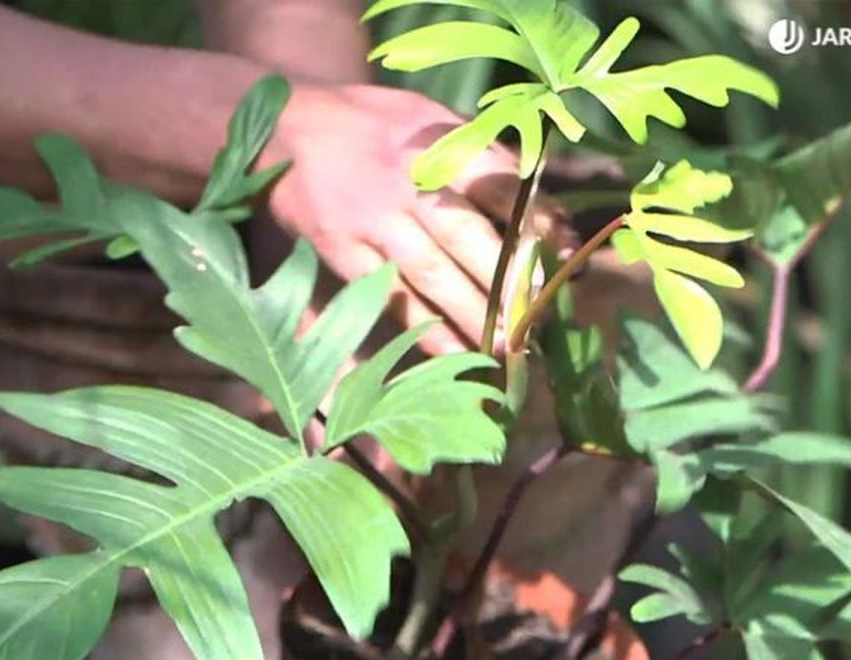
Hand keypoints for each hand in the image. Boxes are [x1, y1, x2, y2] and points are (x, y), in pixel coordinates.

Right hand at [262, 83, 567, 354]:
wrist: (287, 124)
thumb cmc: (373, 124)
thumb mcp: (431, 116)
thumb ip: (483, 156)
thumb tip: (545, 211)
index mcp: (437, 141)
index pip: (497, 183)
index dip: (534, 222)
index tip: (563, 257)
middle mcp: (406, 180)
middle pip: (466, 235)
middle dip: (507, 281)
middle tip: (538, 318)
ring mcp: (371, 218)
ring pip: (430, 272)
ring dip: (472, 314)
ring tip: (507, 347)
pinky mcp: (340, 249)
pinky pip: (388, 295)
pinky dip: (423, 328)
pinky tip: (453, 353)